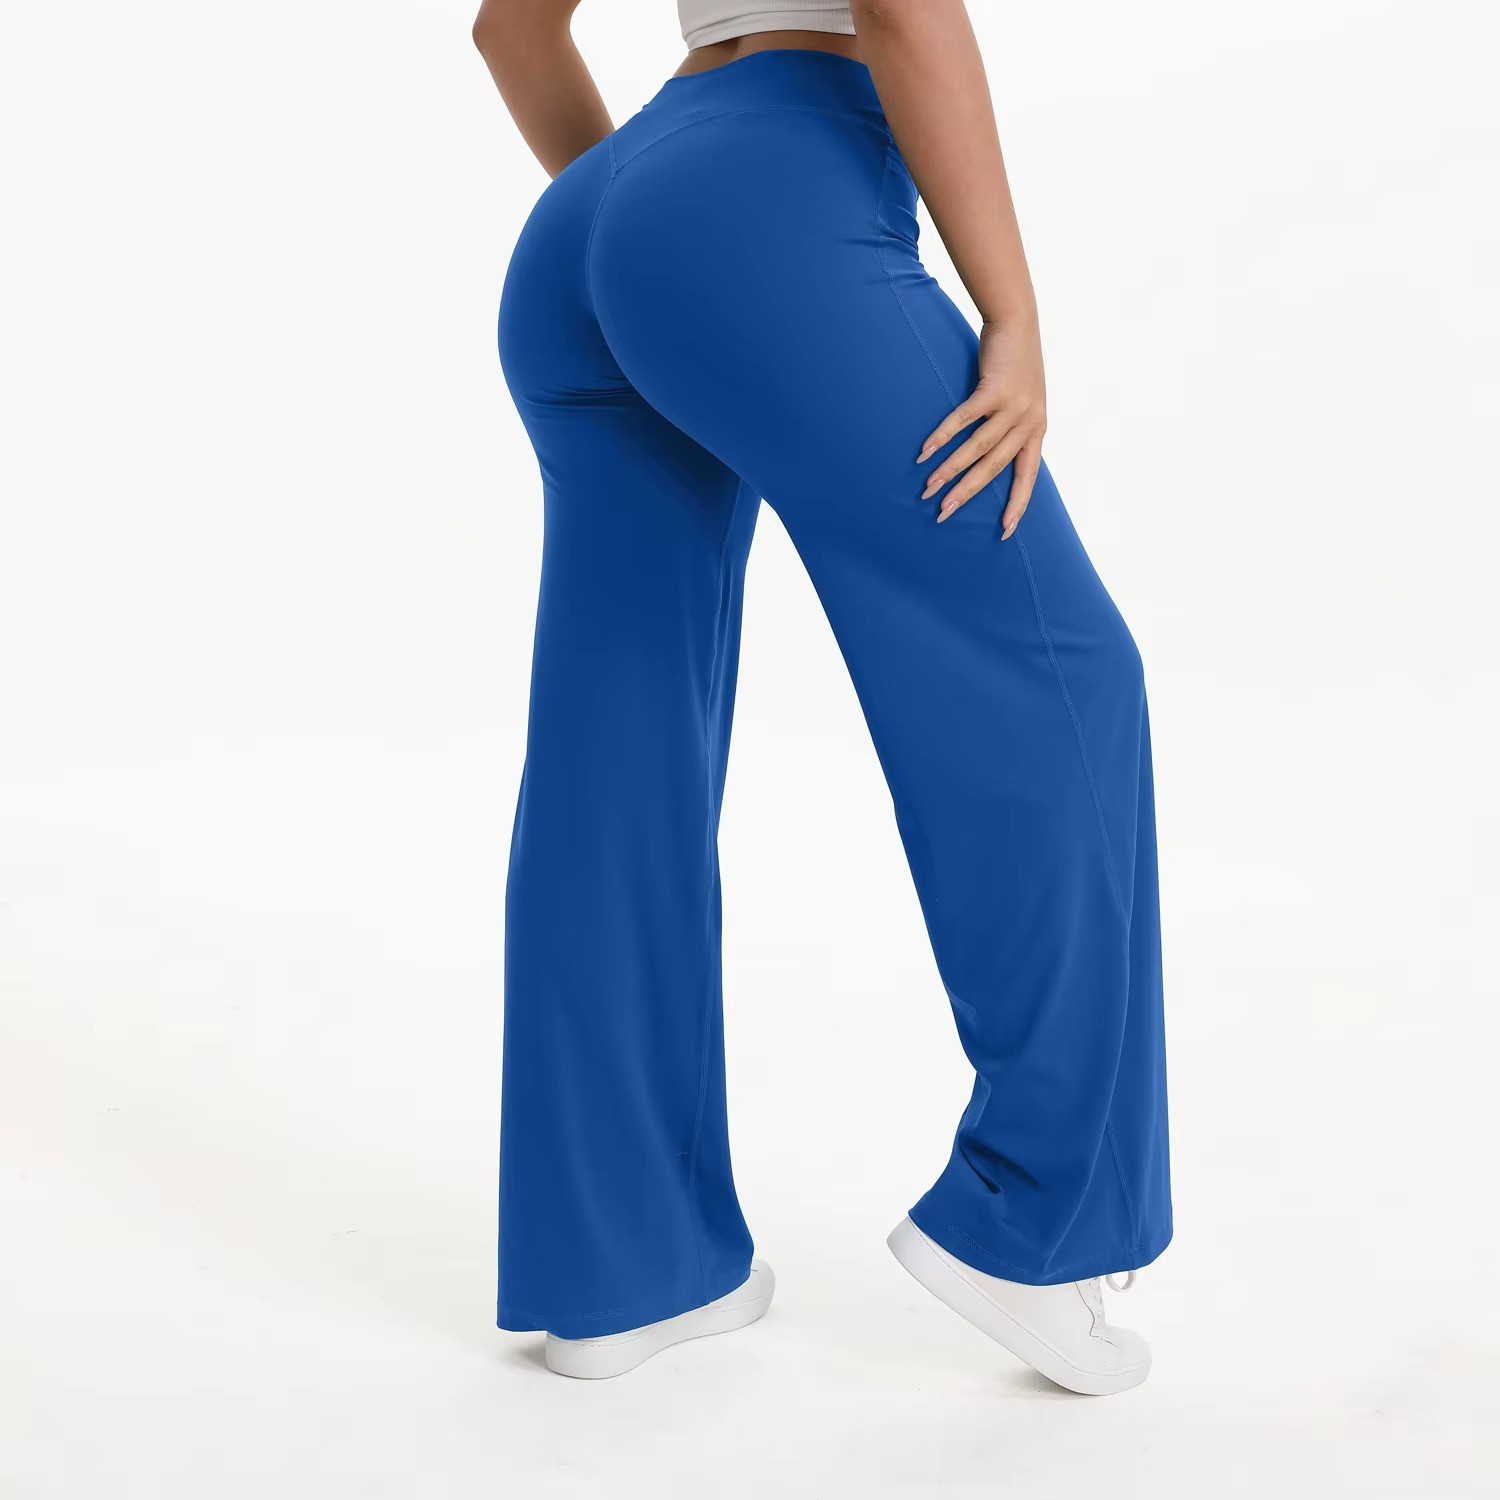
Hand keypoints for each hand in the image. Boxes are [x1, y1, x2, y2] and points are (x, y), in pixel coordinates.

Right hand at [917, 317, 1046, 536]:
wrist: (1017, 323)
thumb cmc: (1015, 366)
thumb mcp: (1024, 402)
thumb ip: (1013, 429)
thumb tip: (991, 458)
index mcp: (1036, 430)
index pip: (1027, 476)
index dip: (1016, 505)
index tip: (1004, 532)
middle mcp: (1029, 422)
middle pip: (994, 468)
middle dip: (967, 493)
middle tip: (944, 514)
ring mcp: (1013, 405)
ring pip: (978, 448)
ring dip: (950, 470)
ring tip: (928, 488)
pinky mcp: (994, 389)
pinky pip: (964, 420)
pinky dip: (942, 437)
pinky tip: (924, 453)